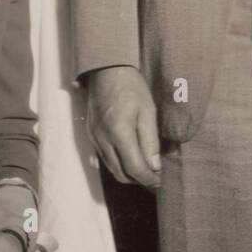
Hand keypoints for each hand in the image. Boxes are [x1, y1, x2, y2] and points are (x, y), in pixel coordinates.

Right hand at [86, 65, 160, 188]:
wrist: (106, 69)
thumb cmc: (131, 87)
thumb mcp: (148, 111)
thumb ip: (150, 141)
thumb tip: (154, 166)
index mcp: (118, 132)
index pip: (134, 168)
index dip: (149, 179)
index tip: (161, 182)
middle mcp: (102, 139)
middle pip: (120, 174)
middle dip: (139, 180)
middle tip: (155, 178)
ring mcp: (94, 137)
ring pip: (111, 169)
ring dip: (128, 174)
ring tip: (144, 170)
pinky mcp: (91, 134)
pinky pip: (104, 158)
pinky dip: (118, 164)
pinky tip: (130, 158)